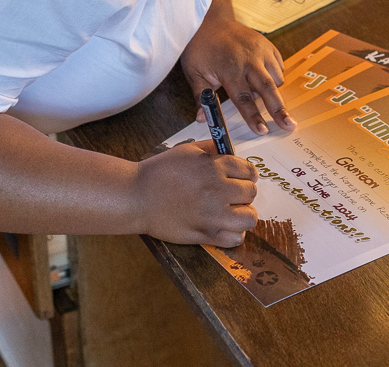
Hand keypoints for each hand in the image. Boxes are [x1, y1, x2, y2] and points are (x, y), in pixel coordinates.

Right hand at [134, 140, 258, 246]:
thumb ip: (212, 149)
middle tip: (230, 194)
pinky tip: (223, 226)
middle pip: (251, 193)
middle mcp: (217, 190)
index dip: (245, 174)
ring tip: (231, 212)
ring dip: (243, 214)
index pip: (249, 171)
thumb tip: (231, 153)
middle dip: (243, 192)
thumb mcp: (187, 150)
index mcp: (214, 167)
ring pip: (249, 217)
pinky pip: (235, 238)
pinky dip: (233, 233)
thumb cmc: (160, 172)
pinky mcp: (205, 235)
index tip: (238, 178)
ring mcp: (213, 215)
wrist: (137, 197)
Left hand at [180, 14, 296, 134]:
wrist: (211, 19)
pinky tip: (262, 79)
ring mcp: (261, 51)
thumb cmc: (201, 47)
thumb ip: (201, 97)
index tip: (262, 131)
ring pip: (276, 78)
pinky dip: (275, 77)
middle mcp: (249, 60)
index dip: (253, 116)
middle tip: (290, 126)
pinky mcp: (268, 46)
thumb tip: (202, 119)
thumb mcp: (194, 72)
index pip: (243, 98)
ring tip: (267, 98)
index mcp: (230, 69)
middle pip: (268, 89)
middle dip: (280, 110)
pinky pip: (278, 67)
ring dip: (274, 92)